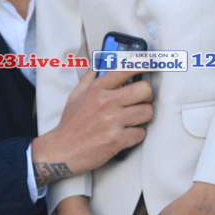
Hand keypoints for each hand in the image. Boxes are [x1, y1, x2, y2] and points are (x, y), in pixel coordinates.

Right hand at [31, 68, 153, 182]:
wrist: (61, 151)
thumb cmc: (70, 124)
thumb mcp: (75, 96)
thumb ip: (89, 79)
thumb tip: (98, 66)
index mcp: (97, 89)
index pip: (126, 69)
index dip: (144, 64)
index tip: (153, 63)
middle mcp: (106, 102)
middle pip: (145, 90)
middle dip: (148, 97)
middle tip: (142, 102)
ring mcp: (111, 121)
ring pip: (147, 112)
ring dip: (144, 118)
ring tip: (134, 121)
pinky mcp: (116, 139)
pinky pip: (141, 133)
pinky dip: (137, 135)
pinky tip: (127, 135)